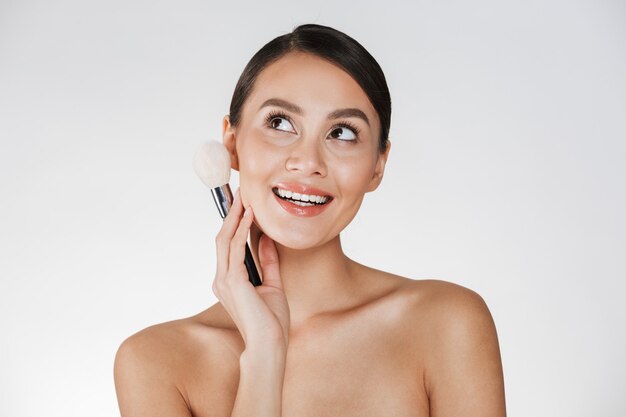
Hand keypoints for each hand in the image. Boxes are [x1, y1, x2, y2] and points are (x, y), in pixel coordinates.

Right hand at [212, 189, 290, 350]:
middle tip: (239, 193)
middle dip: (230, 214)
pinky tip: (249, 217)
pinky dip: (242, 231)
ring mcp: (224, 281)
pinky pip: (236, 250)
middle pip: (222, 238)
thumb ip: (268, 262)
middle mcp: (221, 279)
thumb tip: (268, 239)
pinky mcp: (232, 282)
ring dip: (235, 217)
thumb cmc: (272, 321)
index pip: (228, 246)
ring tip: (244, 198)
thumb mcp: (273, 285)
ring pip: (225, 240)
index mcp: (228, 281)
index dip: (233, 223)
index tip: (241, 205)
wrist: (270, 344)